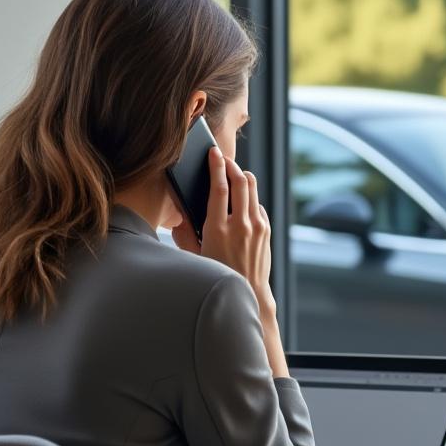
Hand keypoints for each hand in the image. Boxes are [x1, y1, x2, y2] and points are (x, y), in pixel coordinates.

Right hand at [194, 146, 275, 315]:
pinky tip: (240, 204)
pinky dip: (249, 200)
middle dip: (231, 166)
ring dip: (242, 179)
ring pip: (252, 189)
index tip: (214, 152)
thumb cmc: (216, 275)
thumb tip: (178, 215)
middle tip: (223, 160)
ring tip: (232, 176)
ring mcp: (257, 227)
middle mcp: (241, 224)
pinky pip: (258, 205)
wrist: (249, 293)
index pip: (219, 187)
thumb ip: (183, 234)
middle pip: (241, 181)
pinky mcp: (266, 230)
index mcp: (218, 228)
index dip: (216, 166)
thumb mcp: (193, 256)